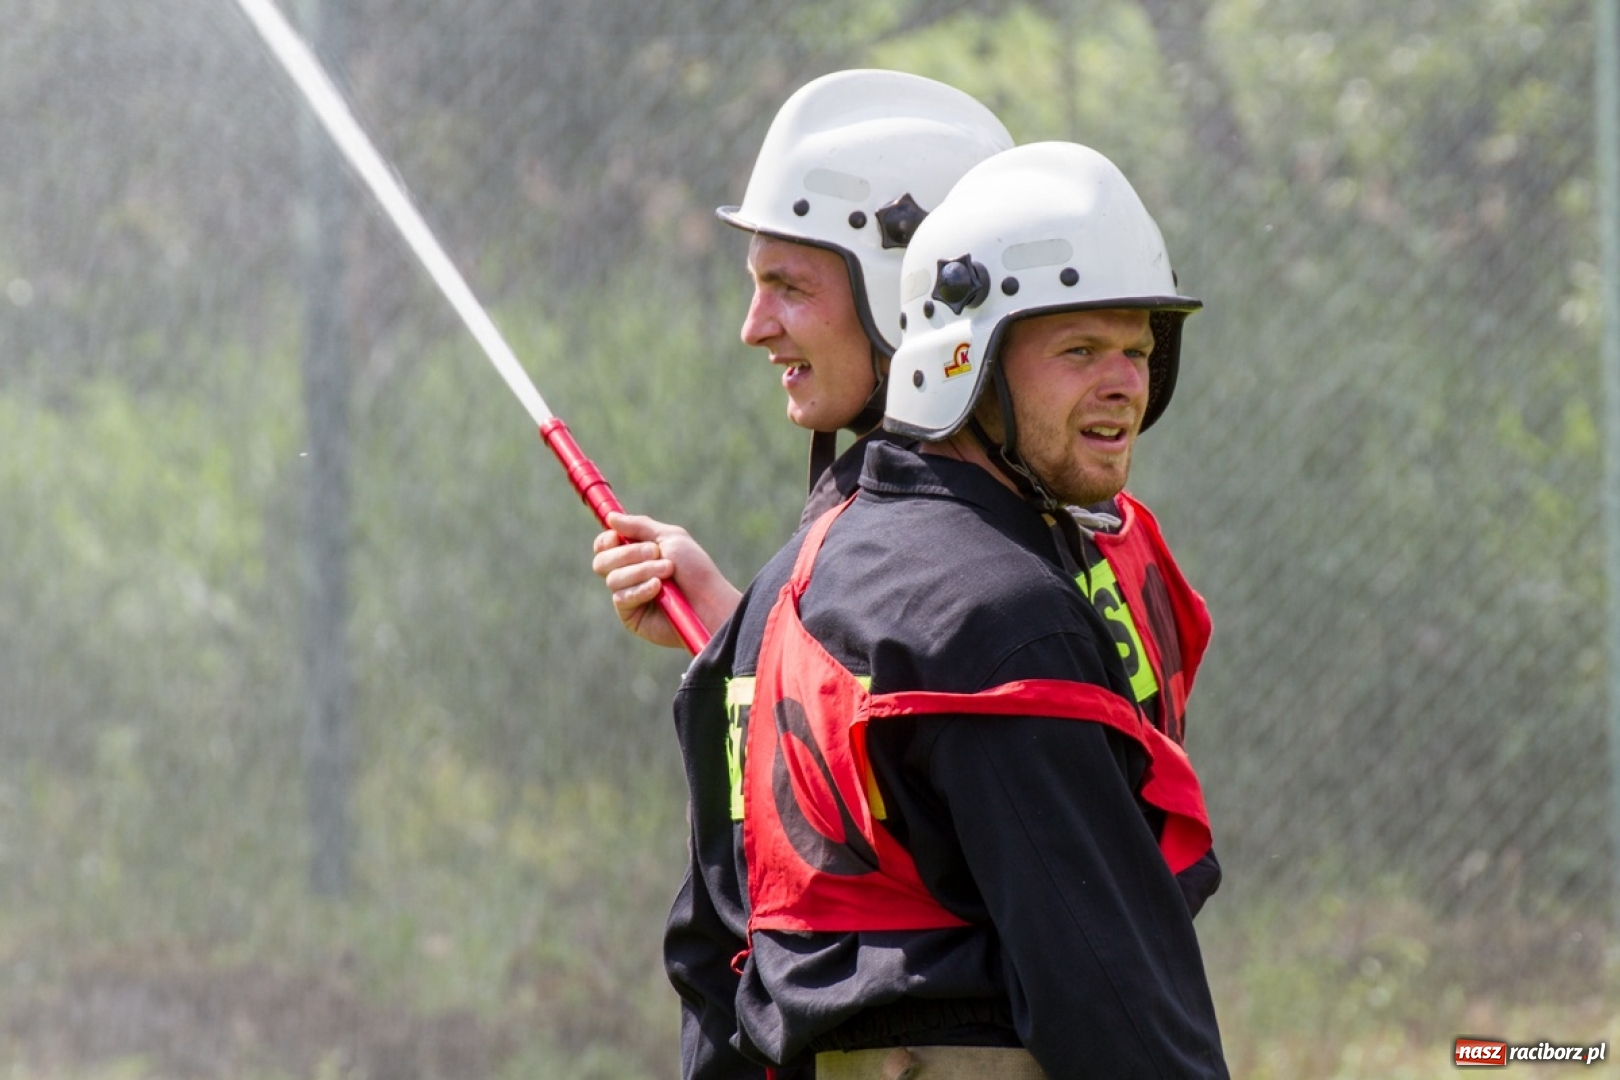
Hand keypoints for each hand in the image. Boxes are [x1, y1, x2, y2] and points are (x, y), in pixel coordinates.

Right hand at [591, 512, 742, 648]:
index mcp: (635, 555)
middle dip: (628, 554)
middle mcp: (628, 575)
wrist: (710, 600)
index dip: (606, 540)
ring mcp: (628, 596)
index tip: (616, 537)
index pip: (604, 546)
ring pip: (612, 579)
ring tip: (667, 571)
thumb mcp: (669, 538)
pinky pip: (621, 598)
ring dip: (642, 571)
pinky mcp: (630, 617)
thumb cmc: (695, 569)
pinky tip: (658, 588)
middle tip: (656, 553)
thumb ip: (639, 526)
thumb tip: (610, 518)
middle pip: (602, 561)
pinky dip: (641, 589)